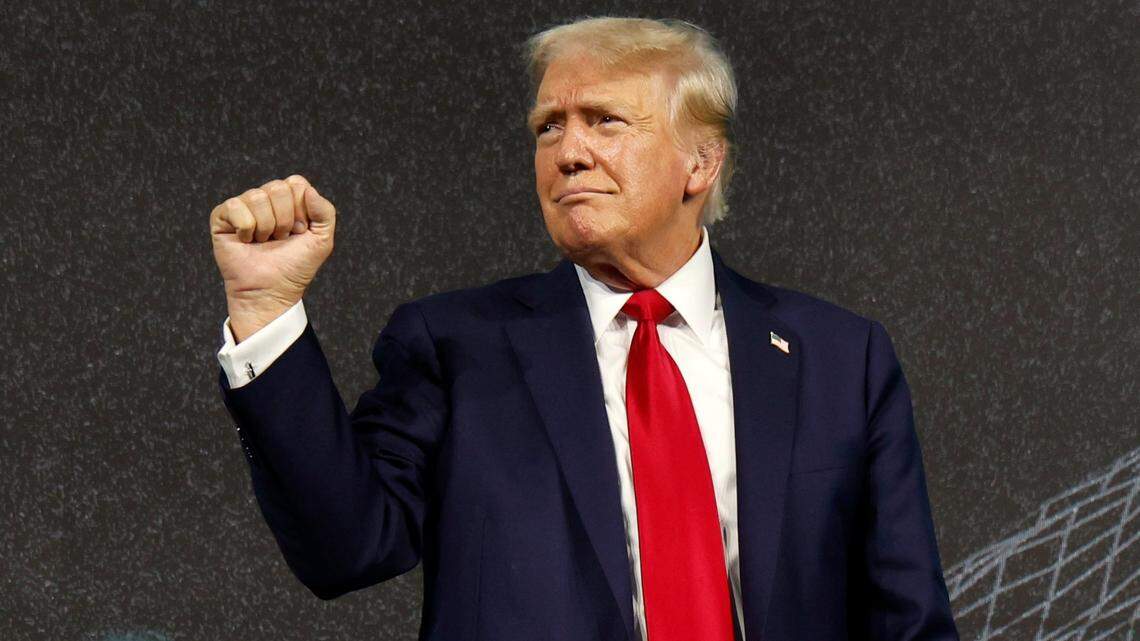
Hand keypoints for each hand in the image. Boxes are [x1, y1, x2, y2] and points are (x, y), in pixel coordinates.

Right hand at [209, 174, 335, 340]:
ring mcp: (243, 206)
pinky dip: (246, 229)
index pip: (295, 183)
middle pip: (278, 188)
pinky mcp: (222, 217)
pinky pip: (236, 206)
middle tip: (280, 239)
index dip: (301, 210)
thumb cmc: (295, 267)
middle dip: (284, 220)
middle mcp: (264, 199)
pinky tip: (246, 241)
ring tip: (263, 242)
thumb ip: (325, 211)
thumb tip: (308, 190)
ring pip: (257, 197)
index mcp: (288, 199)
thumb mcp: (322, 240)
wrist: (272, 290)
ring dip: (266, 227)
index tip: (299, 232)